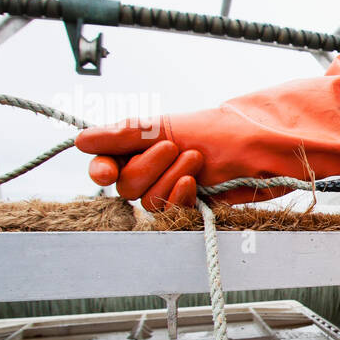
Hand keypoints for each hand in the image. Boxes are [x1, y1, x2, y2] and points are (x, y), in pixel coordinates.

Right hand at [76, 117, 292, 210]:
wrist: (258, 148)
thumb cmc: (217, 131)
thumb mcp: (167, 126)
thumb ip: (124, 135)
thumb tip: (81, 141)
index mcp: (140, 148)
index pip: (105, 164)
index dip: (100, 169)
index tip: (104, 171)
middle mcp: (151, 171)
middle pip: (124, 185)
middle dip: (149, 166)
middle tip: (176, 147)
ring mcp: (170, 191)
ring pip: (147, 201)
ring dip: (169, 179)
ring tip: (196, 160)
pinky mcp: (190, 209)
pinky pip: (170, 213)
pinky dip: (179, 197)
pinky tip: (195, 185)